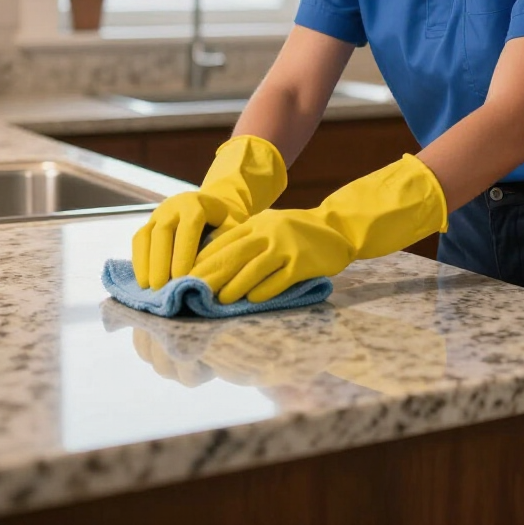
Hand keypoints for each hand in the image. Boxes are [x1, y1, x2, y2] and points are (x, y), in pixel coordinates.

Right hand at [131, 134, 286, 288]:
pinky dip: (139, 260)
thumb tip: (212, 270)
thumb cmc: (227, 220)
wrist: (215, 204)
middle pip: (162, 231)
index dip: (184, 250)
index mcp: (196, 203)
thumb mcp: (233, 226)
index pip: (189, 225)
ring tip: (149, 287)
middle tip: (161, 287)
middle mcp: (173, 205)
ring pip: (146, 235)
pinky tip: (143, 280)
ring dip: (146, 262)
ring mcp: (158, 213)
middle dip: (161, 260)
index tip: (182, 275)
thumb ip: (224, 243)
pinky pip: (139, 240)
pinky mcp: (149, 224)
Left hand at [191, 153, 447, 302]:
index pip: (224, 241)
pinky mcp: (303, 263)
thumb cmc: (297, 232)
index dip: (204, 259)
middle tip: (191, 291)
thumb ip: (246, 241)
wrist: (337, 228)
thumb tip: (212, 264)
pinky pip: (279, 280)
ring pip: (254, 268)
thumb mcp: (269, 228)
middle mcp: (270, 232)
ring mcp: (287, 247)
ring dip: (234, 286)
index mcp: (259, 223)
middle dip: (210, 274)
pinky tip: (252, 301)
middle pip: (234, 255)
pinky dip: (264, 291)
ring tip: (218, 300)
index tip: (185, 275)